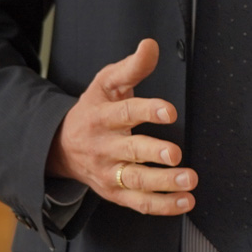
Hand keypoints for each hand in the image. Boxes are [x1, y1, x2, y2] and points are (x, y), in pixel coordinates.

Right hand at [46, 38, 195, 215]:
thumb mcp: (106, 84)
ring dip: (164, 183)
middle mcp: (103, 147)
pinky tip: (186, 201)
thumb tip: (150, 45)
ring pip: (136, 181)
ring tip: (189, 179)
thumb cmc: (93, 110)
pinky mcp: (116, 193)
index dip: (147, 111)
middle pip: (130, 151)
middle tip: (176, 153)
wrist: (61, 147)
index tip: (169, 111)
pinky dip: (164, 205)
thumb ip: (132, 67)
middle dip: (153, 153)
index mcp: (101, 116)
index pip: (124, 112)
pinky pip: (140, 203)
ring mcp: (109, 173)